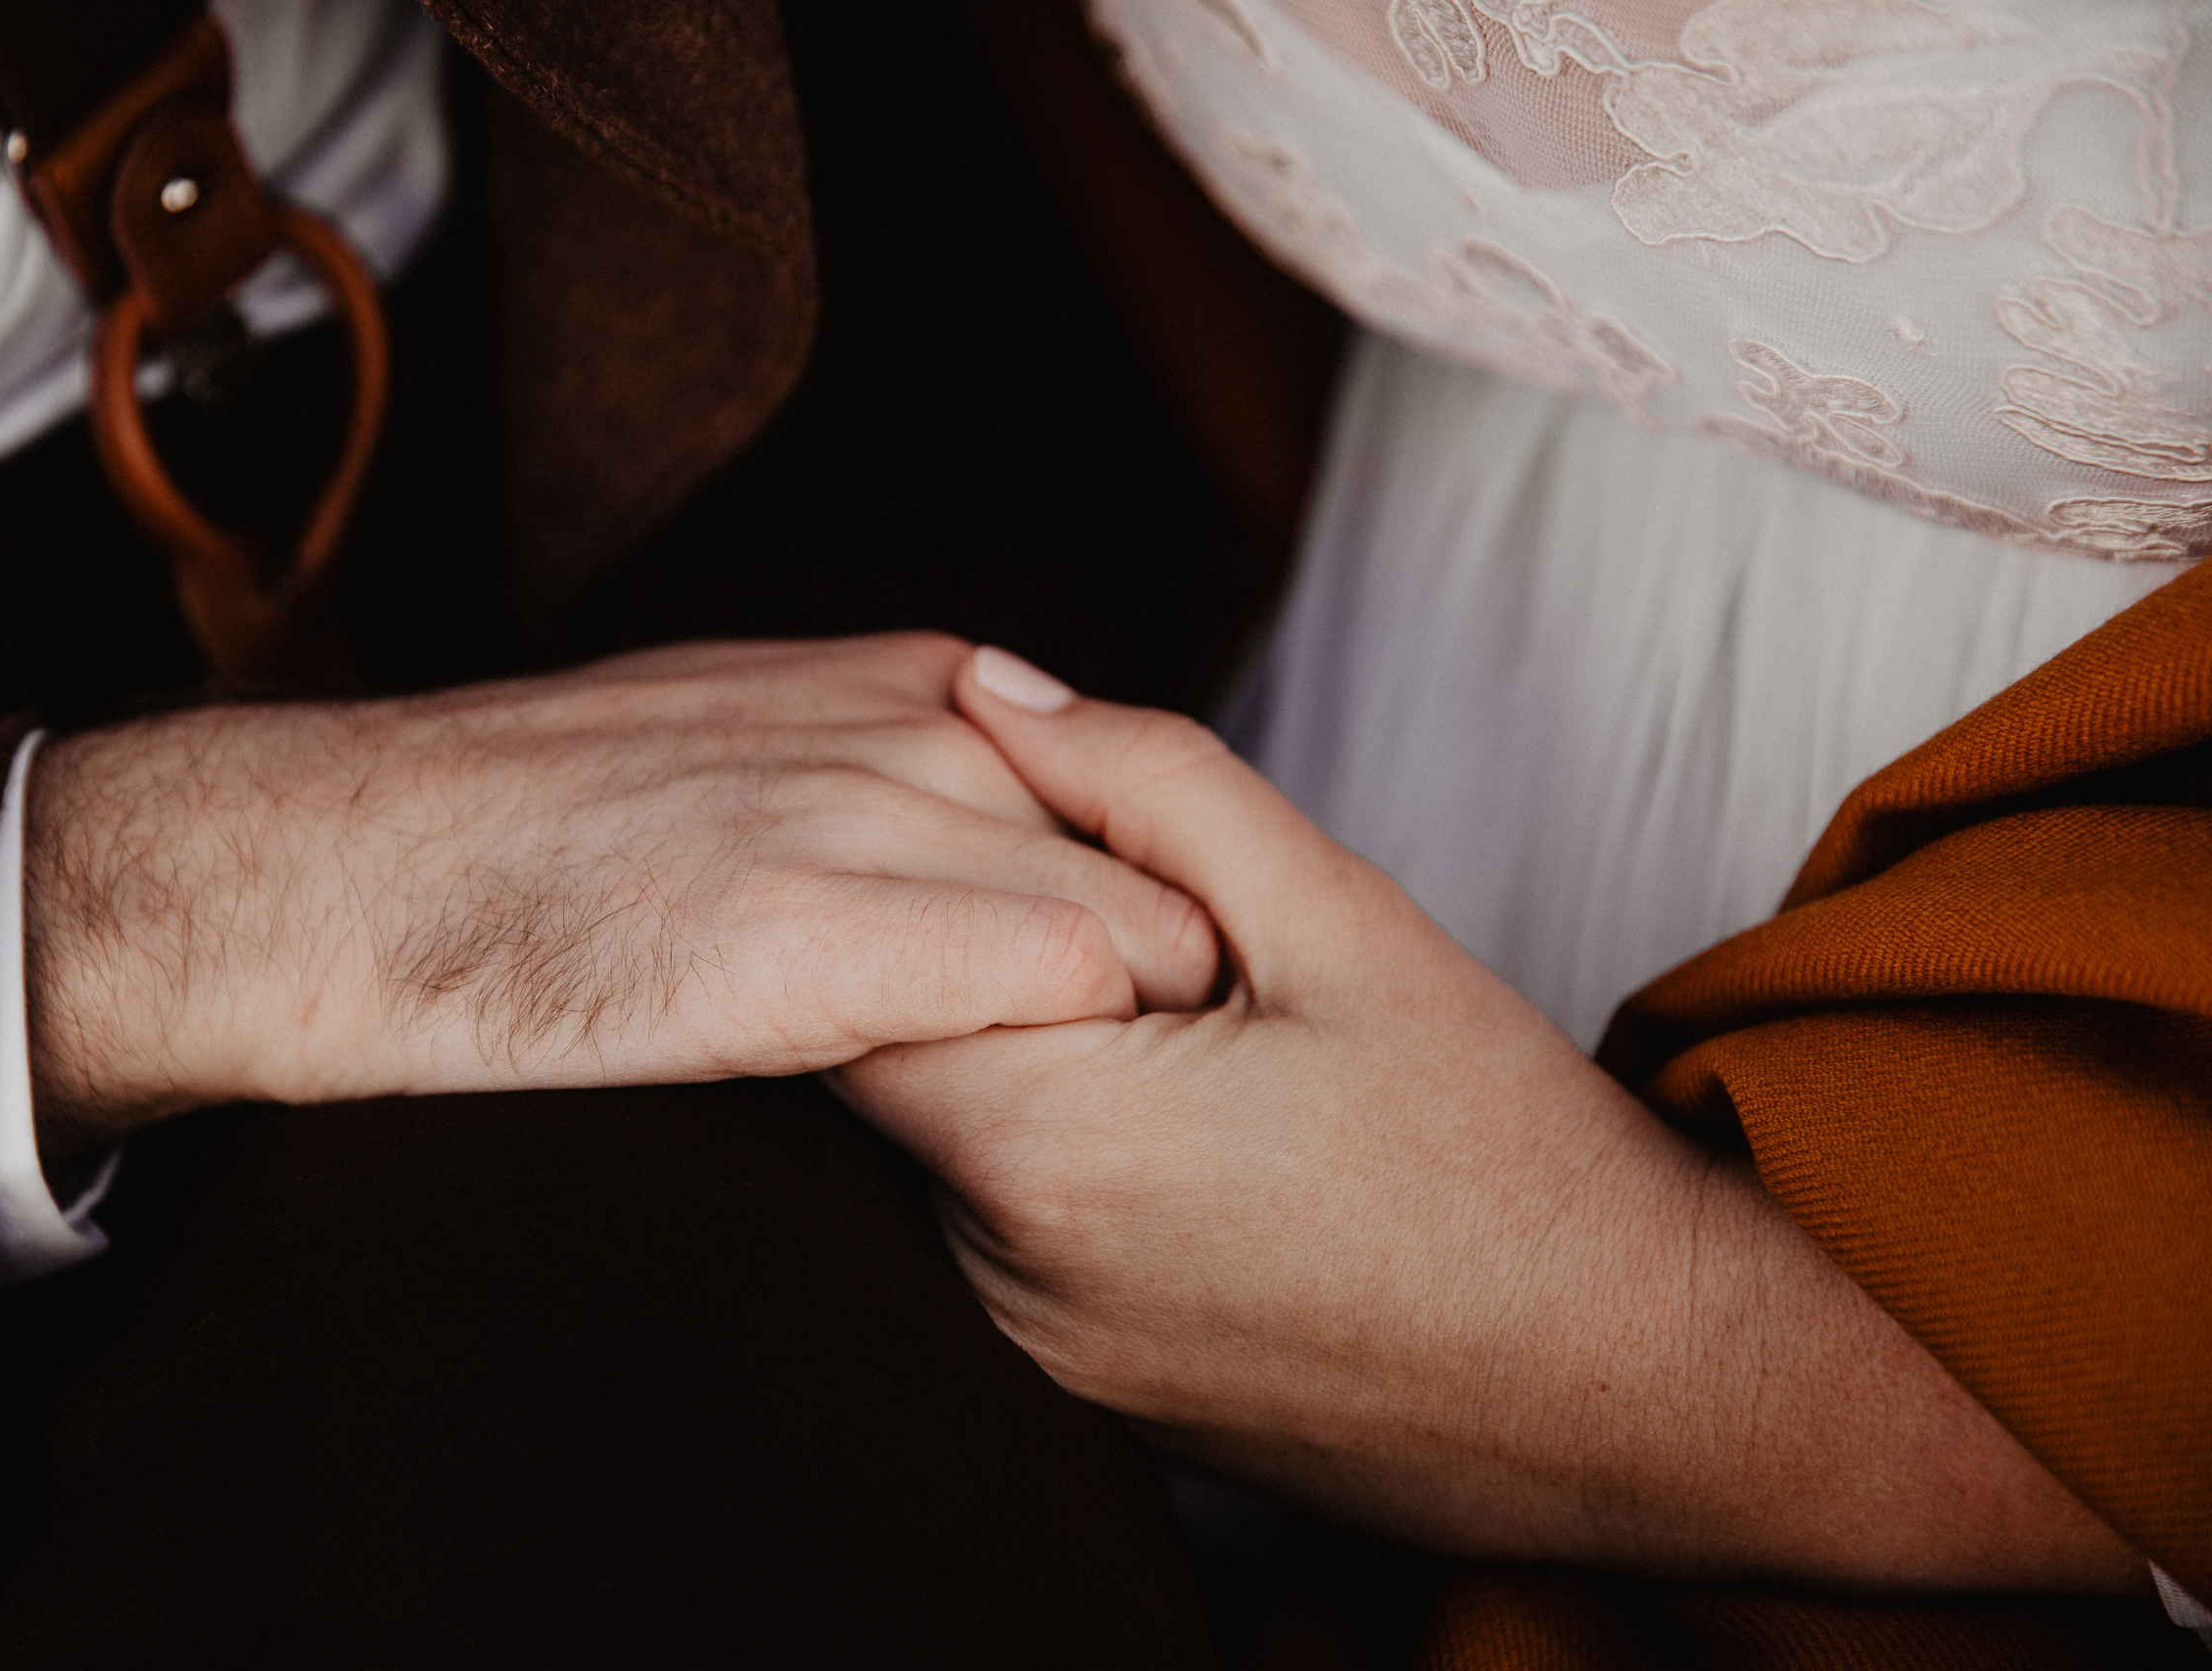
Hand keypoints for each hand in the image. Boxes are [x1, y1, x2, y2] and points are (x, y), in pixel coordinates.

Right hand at [24, 635, 1216, 1163]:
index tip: (1173, 1025)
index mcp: (905, 686)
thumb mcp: (737, 732)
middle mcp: (914, 731)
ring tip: (1140, 1144)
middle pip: (1163, 864)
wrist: (352, 869)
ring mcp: (871, 817)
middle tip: (1188, 1106)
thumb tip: (980, 810)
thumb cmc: (526, 834)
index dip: (1162, 921)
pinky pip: (1051, 981)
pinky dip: (1079, 1064)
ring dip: (1152, 1046)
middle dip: (1188, 995)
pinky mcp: (818, 929)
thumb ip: (875, 756)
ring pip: (1133, 929)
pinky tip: (1053, 1141)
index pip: (1137, 797)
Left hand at [831, 647, 2142, 1595]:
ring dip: (1017, 1067)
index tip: (998, 830)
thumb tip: (991, 685)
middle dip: (965, 963)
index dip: (908, 876)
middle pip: (888, 1062)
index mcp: (1052, 1143)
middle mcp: (1005, 1275)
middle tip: (1120, 921)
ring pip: (944, 1152)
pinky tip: (1198, 1139)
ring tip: (1188, 1037)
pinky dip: (1058, 1165)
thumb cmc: (1510, 1155)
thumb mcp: (1343, 919)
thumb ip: (1146, 783)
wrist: (1641, 1397)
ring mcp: (1040, 1356)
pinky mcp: (1084, 1402)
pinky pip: (1007, 1243)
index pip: (850, 975)